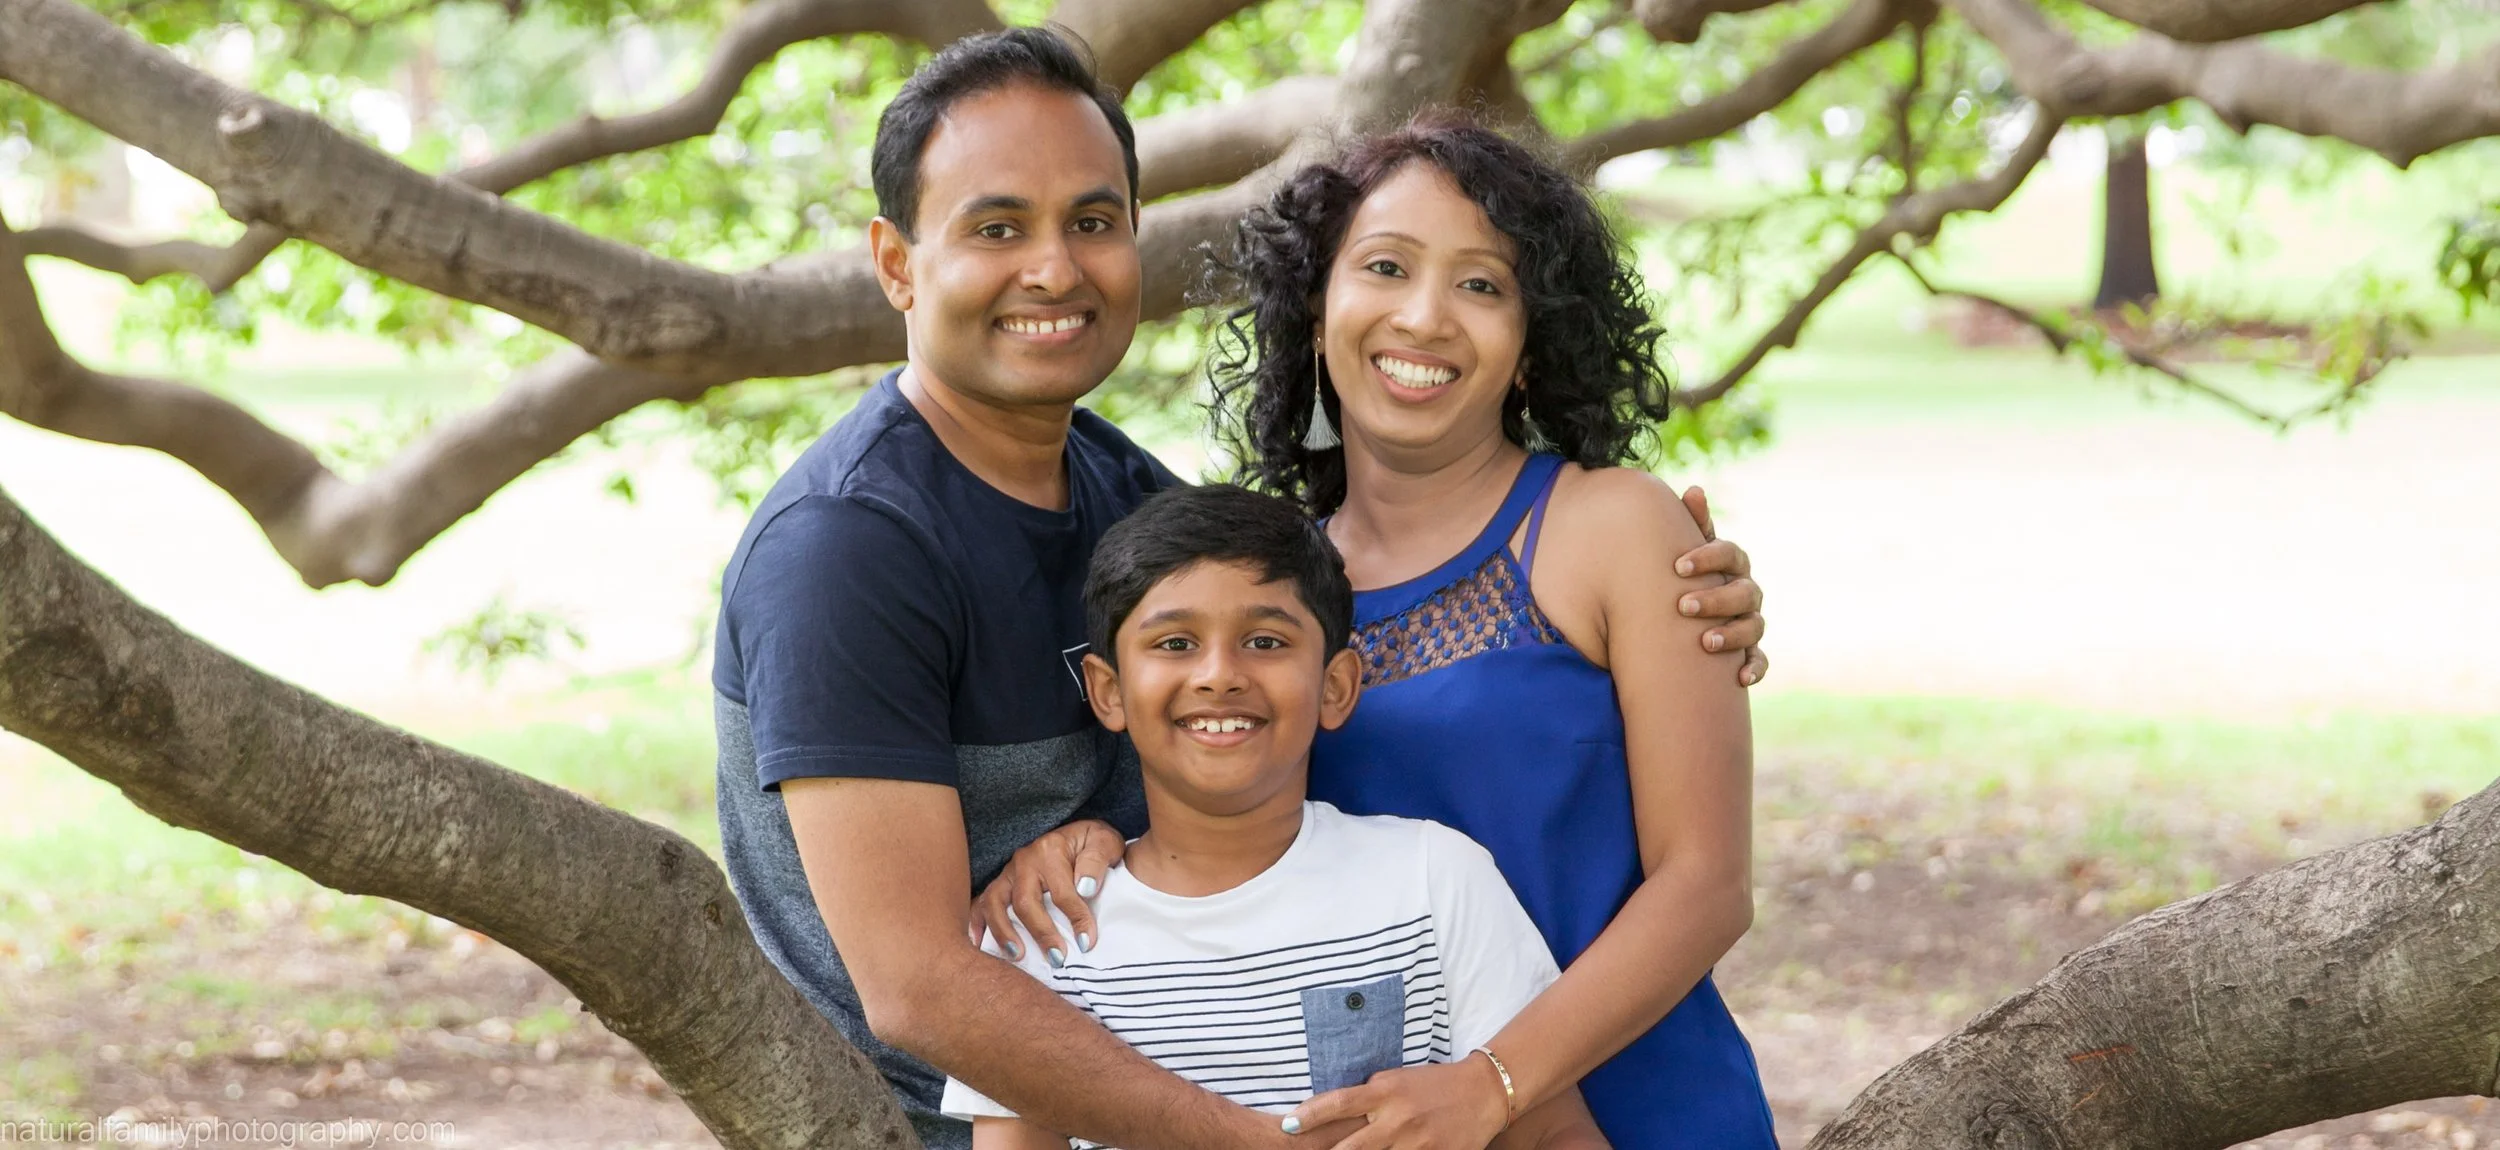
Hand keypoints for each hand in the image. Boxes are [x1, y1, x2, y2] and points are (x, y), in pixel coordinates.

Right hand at [971, 819, 1125, 965]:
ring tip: (1018, 956)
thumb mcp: (1105, 842)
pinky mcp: (1000, 884)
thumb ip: (1097, 861)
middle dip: (1040, 933)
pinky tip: (979, 945)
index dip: (1075, 919)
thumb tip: (1085, 887)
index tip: (1086, 943)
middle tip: (1057, 958)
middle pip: (1025, 902)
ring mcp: (1008, 873)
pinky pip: (981, 904)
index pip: (1062, 891)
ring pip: (996, 904)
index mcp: (1050, 849)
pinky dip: (977, 924)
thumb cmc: (1092, 844)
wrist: (1078, 837)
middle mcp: (1024, 860)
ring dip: (1004, 932)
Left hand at [1284, 1057, 1507, 1149]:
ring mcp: (1417, 1142)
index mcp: (1386, 1091)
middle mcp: (1398, 1117)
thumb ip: (1369, 1095)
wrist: (1484, 1091)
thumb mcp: (1398, 1080)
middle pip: (1352, 1147)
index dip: (1310, 1115)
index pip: (1339, 1102)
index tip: (1287, 1125)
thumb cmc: (1435, 1084)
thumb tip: (1335, 1110)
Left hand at [1673, 486, 1767, 687]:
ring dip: (1731, 634)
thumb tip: (1695, 490)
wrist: (1686, 618)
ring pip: (1753, 626)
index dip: (1707, 558)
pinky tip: (1740, 679)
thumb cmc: (1685, 577)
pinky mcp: (1750, 652)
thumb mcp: (1688, 553)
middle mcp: (1747, 591)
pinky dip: (1755, 668)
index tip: (1677, 567)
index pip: (1729, 553)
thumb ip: (1692, 525)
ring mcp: (1751, 621)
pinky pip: (1761, 660)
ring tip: (1704, 643)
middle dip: (1714, 599)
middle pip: (1742, 592)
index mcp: (1732, 563)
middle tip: (1683, 606)